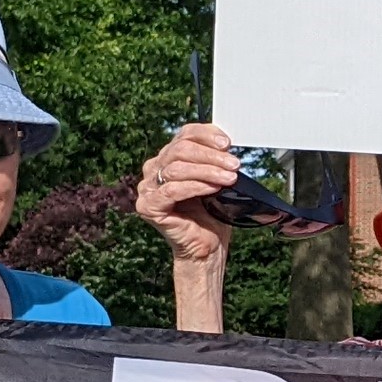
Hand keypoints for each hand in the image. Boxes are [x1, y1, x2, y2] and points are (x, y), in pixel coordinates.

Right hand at [136, 123, 241, 267]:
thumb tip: (225, 144)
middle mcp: (153, 170)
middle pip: (179, 150)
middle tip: (234, 164)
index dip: (206, 135)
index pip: (184, 135)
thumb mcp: (215, 179)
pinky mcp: (148, 207)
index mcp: (167, 158)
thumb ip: (213, 159)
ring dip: (207, 171)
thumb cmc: (211, 213)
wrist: (207, 246)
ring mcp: (147, 189)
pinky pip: (171, 191)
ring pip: (176, 169)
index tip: (227, 143)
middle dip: (210, 156)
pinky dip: (195, 187)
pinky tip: (212, 188)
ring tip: (229, 177)